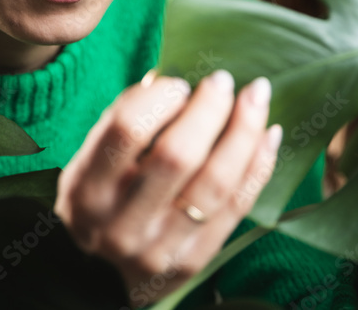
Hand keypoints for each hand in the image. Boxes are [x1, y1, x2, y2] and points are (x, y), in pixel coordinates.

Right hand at [54, 69, 282, 308]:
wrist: (100, 276)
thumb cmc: (103, 196)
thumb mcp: (91, 161)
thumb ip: (123, 121)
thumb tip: (170, 80)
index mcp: (88, 192)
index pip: (127, 131)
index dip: (159, 97)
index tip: (178, 85)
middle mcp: (121, 226)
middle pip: (177, 156)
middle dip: (208, 109)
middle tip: (221, 81)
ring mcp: (160, 249)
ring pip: (216, 183)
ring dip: (243, 131)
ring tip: (256, 95)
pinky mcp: (195, 260)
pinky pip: (238, 206)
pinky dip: (259, 165)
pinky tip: (269, 132)